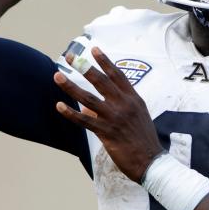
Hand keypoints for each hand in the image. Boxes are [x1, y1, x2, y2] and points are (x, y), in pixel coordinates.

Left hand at [53, 48, 163, 181]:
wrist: (151, 161)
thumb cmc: (144, 139)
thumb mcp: (138, 116)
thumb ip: (120, 106)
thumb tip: (93, 106)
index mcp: (133, 98)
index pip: (117, 75)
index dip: (104, 61)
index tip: (93, 49)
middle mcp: (124, 104)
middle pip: (100, 81)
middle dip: (83, 67)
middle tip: (70, 57)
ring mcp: (114, 118)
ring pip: (88, 98)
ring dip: (71, 87)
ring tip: (57, 77)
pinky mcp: (106, 132)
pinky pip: (85, 121)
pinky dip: (71, 113)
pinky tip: (59, 106)